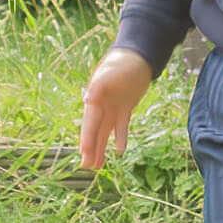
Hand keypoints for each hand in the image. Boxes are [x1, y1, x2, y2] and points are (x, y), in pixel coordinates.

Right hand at [77, 47, 154, 171]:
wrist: (138, 56)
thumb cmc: (122, 63)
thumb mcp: (109, 73)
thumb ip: (99, 86)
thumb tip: (88, 100)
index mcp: (95, 98)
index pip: (89, 123)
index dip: (87, 139)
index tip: (84, 154)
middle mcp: (101, 105)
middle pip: (95, 130)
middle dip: (91, 148)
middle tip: (88, 166)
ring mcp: (113, 107)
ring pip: (106, 132)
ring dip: (102, 147)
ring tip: (98, 165)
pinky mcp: (125, 108)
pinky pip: (121, 126)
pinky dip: (120, 138)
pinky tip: (119, 151)